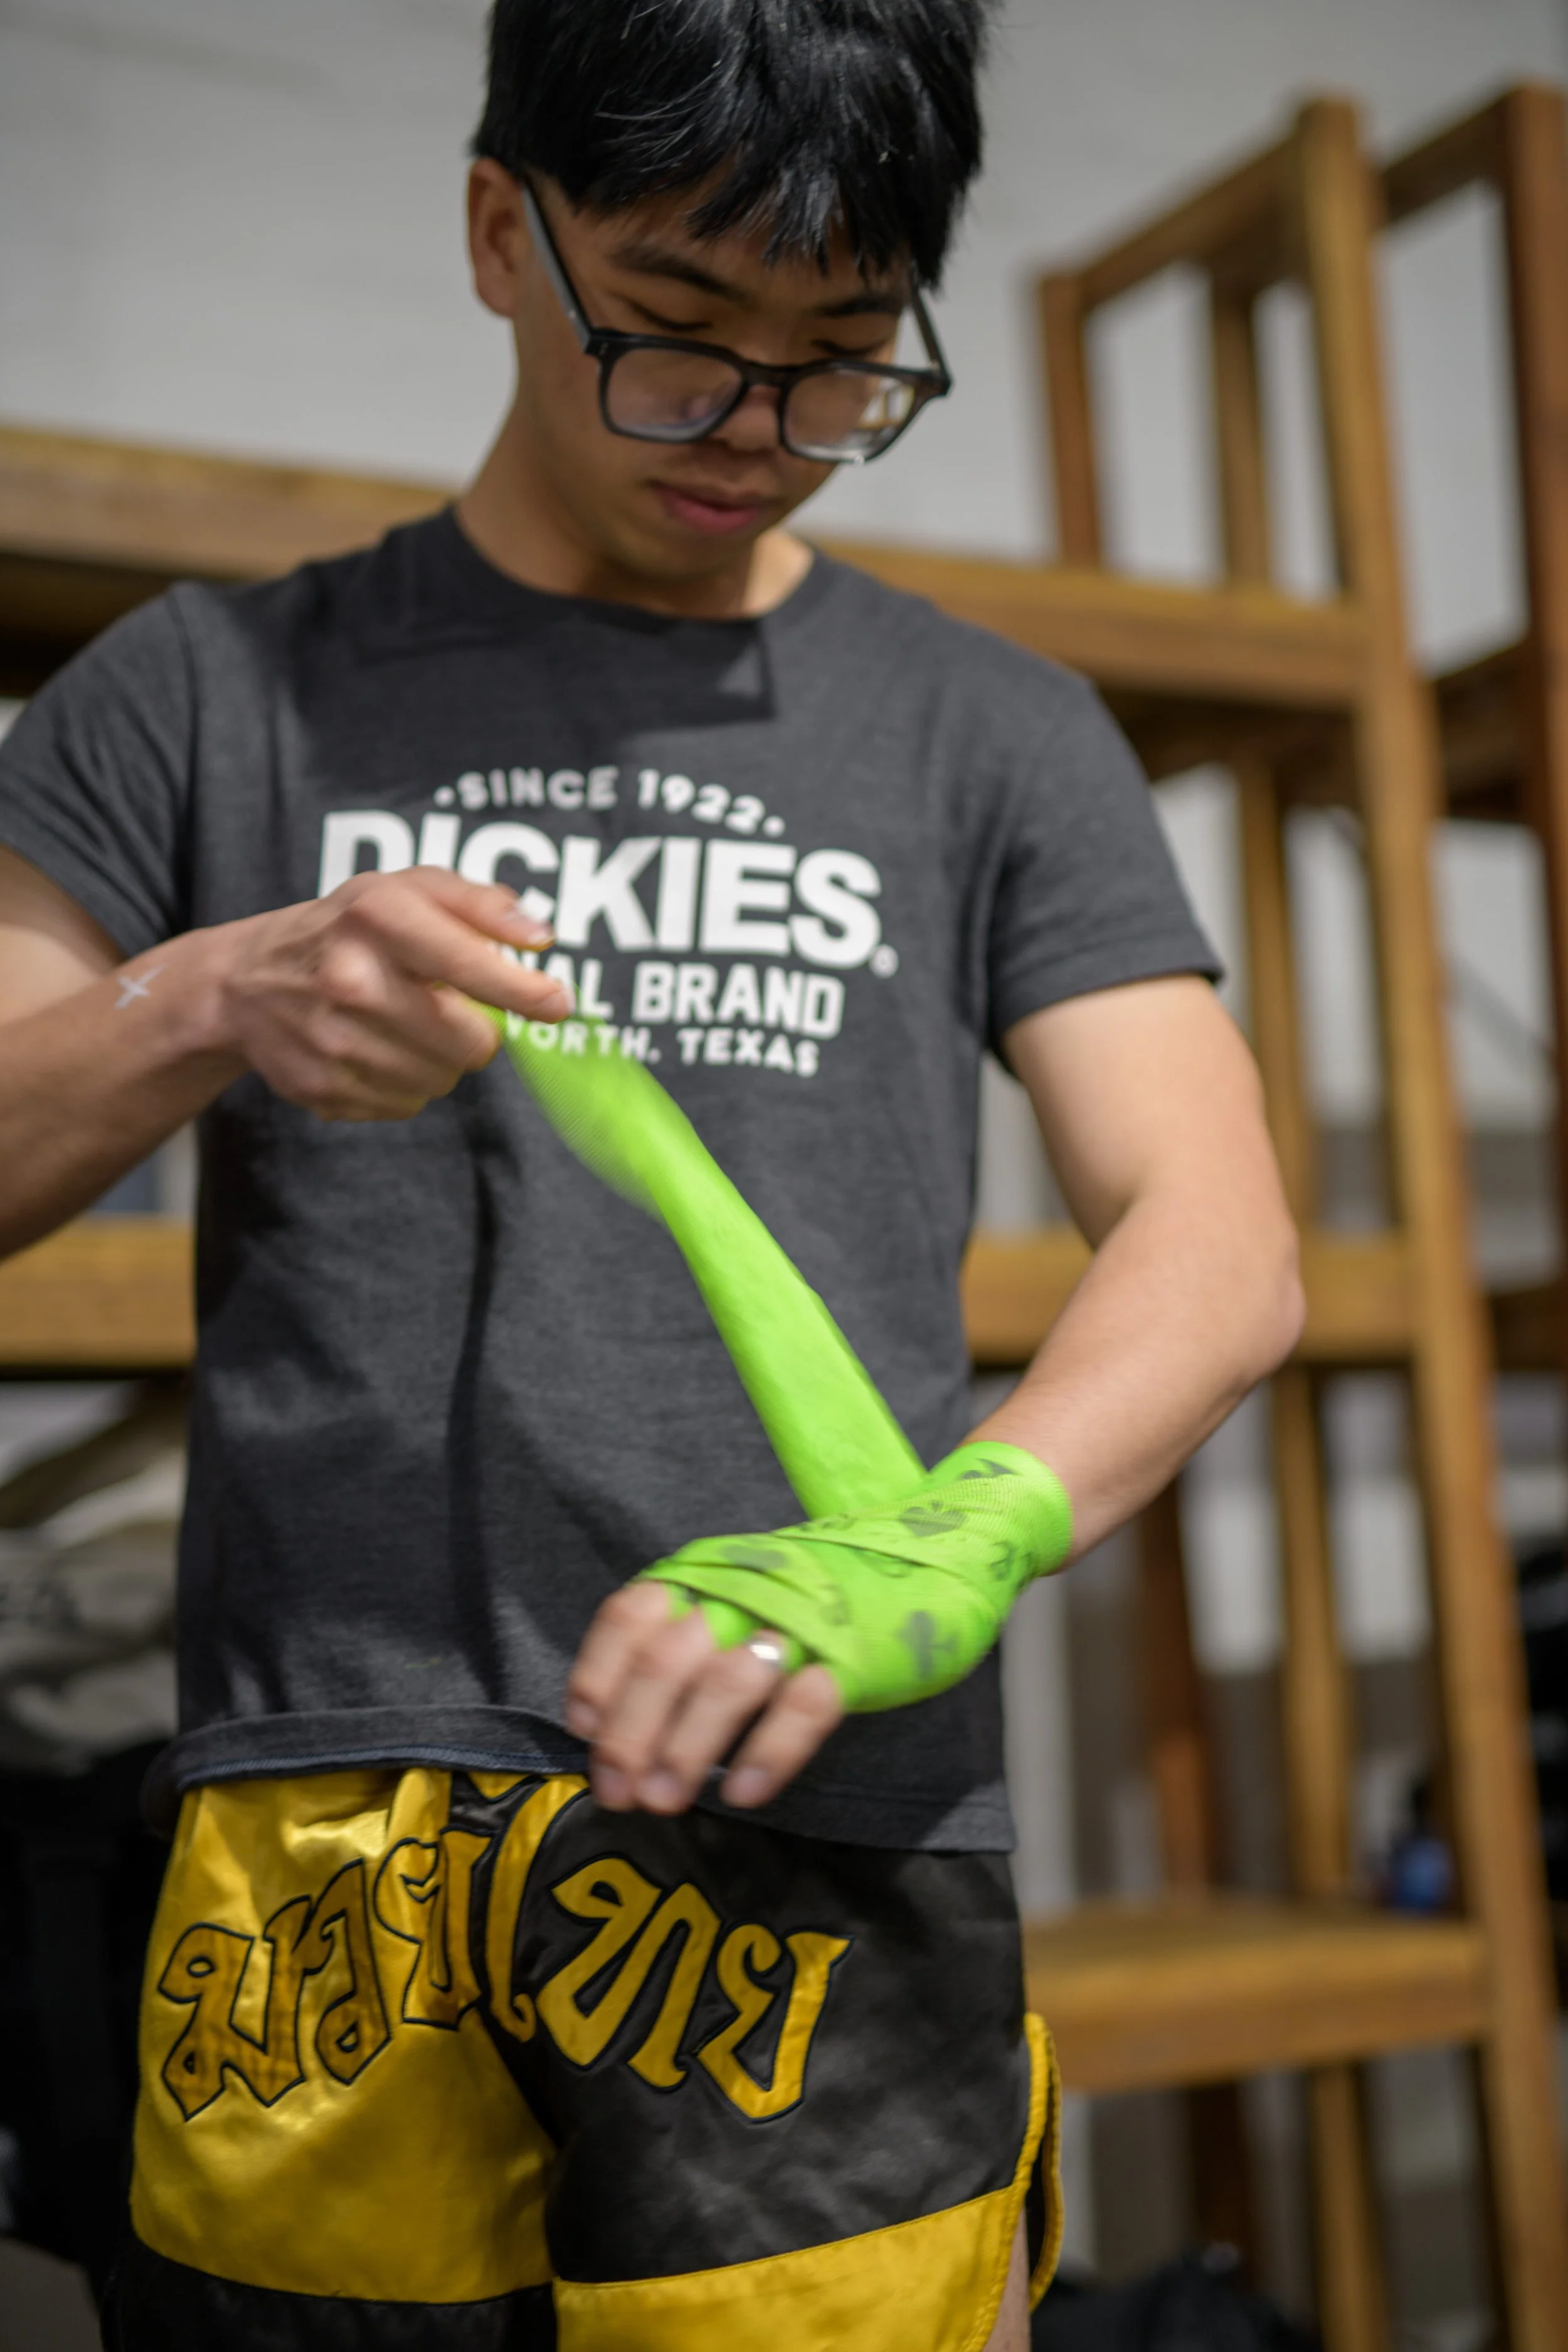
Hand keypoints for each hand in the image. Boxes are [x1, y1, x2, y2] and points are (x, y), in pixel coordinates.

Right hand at [213, 868, 568, 1119]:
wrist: (245, 983)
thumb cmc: (347, 929)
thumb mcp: (405, 890)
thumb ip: (480, 905)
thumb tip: (541, 939)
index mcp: (375, 918)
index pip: (467, 964)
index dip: (523, 991)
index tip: (559, 1004)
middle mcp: (350, 979)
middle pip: (470, 1041)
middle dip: (476, 1031)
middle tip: (447, 1008)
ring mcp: (332, 1041)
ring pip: (443, 1079)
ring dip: (441, 1059)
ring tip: (403, 1026)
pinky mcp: (322, 1089)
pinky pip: (407, 1105)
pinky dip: (405, 1084)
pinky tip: (374, 1051)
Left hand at [565, 1581, 843, 1815]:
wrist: (897, 1573)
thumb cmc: (788, 1610)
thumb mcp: (722, 1606)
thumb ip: (669, 1651)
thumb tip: (603, 1734)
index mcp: (701, 1575)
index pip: (630, 1616)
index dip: (597, 1674)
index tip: (584, 1731)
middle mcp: (740, 1593)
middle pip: (666, 1660)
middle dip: (630, 1733)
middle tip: (617, 1793)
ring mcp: (797, 1625)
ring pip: (726, 1683)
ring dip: (685, 1747)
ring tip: (663, 1799)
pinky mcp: (850, 1659)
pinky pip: (804, 1707)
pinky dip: (768, 1752)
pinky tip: (741, 1793)